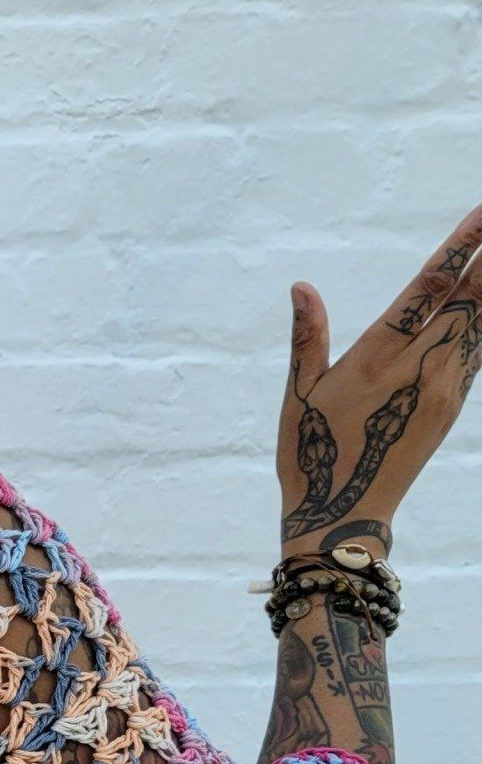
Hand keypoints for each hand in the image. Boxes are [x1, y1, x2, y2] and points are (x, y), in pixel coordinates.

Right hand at [277, 202, 481, 560]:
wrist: (345, 516)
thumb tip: (302, 288)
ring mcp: (442, 389)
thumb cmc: (312, 455)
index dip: (460, 248)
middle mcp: (418, 369)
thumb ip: (308, 338)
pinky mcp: (450, 407)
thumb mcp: (299, 395)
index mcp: (377, 358)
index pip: (427, 289)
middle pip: (468, 300)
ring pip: (479, 325)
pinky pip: (476, 352)